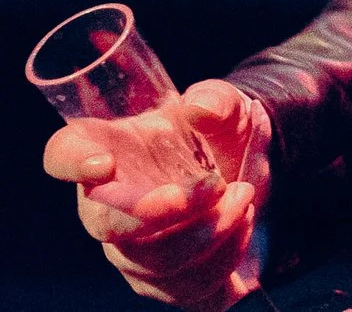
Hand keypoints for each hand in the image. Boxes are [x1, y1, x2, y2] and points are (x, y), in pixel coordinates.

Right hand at [43, 78, 272, 309]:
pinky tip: (244, 226)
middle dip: (163, 211)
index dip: (73, 162)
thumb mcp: (225, 109)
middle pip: (108, 226)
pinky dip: (226, 258)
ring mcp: (131, 253)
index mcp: (107, 149)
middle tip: (214, 186)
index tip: (104, 162)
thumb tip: (202, 108)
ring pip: (155, 264)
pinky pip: (188, 289)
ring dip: (211, 231)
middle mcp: (105, 208)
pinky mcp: (166, 283)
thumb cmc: (216, 138)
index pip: (64, 154)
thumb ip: (217, 101)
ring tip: (244, 195)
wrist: (248, 177)